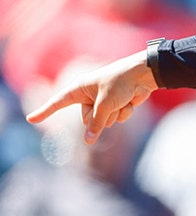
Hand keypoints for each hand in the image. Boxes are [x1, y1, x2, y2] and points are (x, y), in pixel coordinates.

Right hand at [25, 50, 157, 144]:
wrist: (144, 75)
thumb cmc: (121, 82)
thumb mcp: (105, 104)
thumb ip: (96, 123)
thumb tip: (88, 141)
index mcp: (80, 88)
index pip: (58, 102)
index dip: (45, 111)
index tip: (30, 119)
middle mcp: (89, 95)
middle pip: (87, 119)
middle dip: (101, 116)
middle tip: (110, 103)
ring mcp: (103, 101)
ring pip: (104, 121)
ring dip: (115, 114)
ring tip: (122, 99)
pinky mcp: (116, 105)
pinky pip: (117, 118)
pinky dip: (124, 112)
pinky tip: (131, 101)